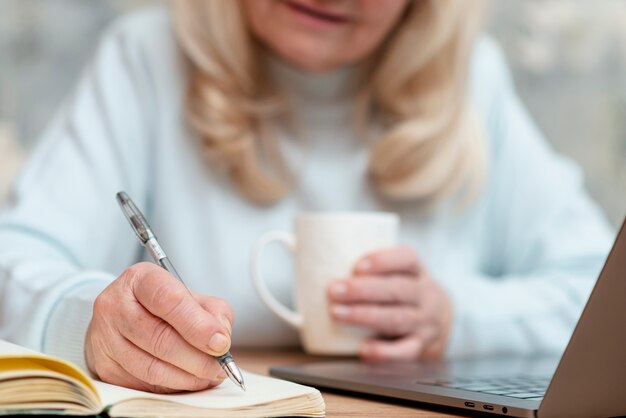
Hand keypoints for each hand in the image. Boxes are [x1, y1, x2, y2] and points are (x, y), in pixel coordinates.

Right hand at [85, 262, 233, 392]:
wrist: (123, 316)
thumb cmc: (162, 305)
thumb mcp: (189, 295)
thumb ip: (211, 311)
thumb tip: (220, 338)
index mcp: (140, 280)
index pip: (169, 301)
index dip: (198, 326)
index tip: (221, 343)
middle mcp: (115, 305)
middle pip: (160, 338)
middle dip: (197, 358)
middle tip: (220, 366)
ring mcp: (104, 337)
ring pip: (151, 367)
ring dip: (188, 377)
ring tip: (210, 376)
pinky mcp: (104, 366)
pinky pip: (143, 384)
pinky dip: (173, 387)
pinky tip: (190, 381)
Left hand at [327, 246, 451, 360]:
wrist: (442, 321)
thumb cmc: (405, 292)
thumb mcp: (400, 274)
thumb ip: (370, 269)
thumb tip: (311, 256)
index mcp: (417, 272)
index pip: (407, 258)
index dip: (383, 260)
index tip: (358, 265)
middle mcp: (425, 295)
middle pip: (397, 290)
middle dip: (363, 290)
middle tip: (334, 291)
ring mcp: (426, 322)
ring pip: (397, 318)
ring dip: (365, 316)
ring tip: (338, 314)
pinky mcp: (421, 346)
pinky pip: (404, 351)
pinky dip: (384, 351)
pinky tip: (363, 349)